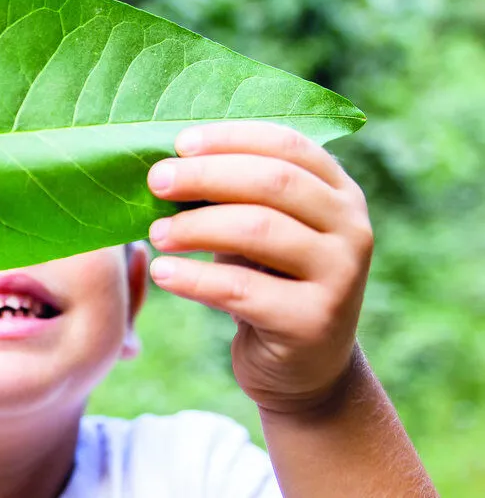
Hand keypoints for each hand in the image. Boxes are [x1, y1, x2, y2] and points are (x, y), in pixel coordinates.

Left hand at [146, 121, 373, 414]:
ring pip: (259, 231)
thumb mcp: (259, 230)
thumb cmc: (268, 282)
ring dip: (195, 226)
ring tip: (154, 234)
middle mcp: (351, 228)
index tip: (180, 143)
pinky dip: (193, 278)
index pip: (288, 145)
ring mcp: (340, 276)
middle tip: (156, 181)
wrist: (303, 368)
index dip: (231, 138)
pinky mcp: (314, 322)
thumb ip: (233, 195)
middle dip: (206, 176)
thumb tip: (166, 164)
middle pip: (273, 182)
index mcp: (339, 193)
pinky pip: (242, 289)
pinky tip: (162, 273)